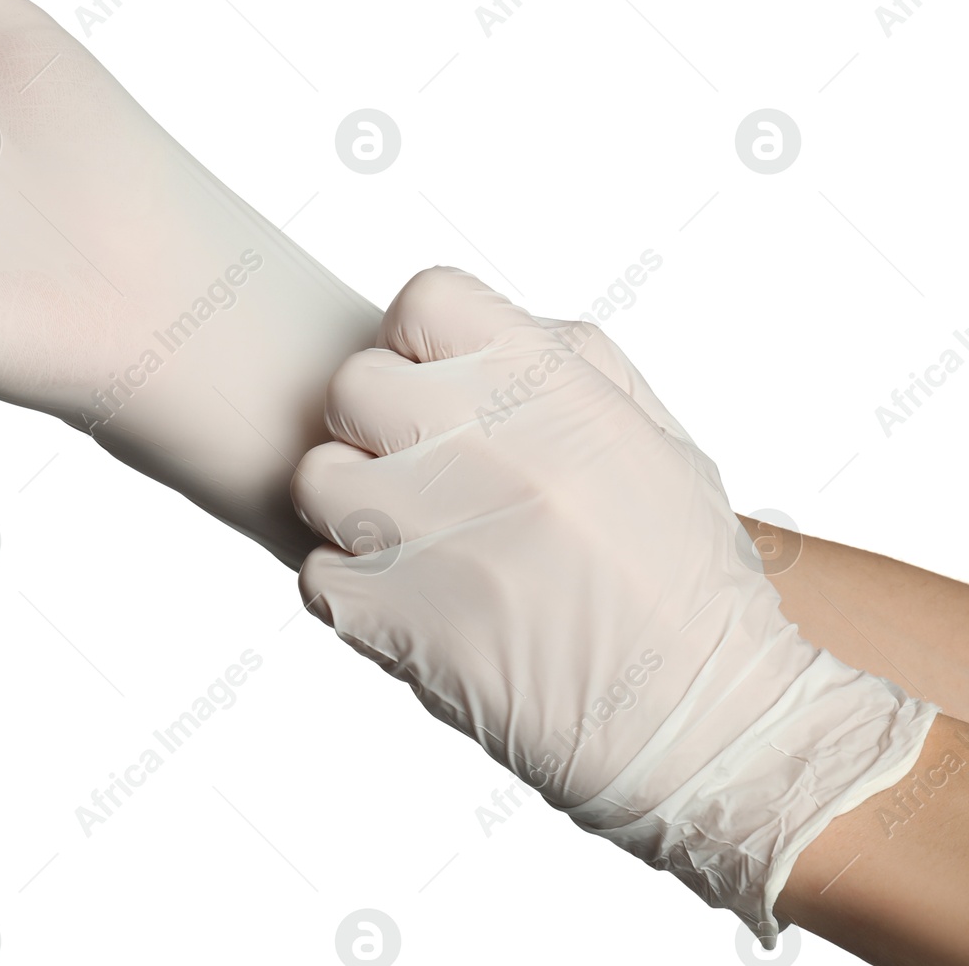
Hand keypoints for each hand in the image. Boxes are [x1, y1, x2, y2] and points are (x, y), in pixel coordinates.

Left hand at [292, 266, 936, 939]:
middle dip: (377, 424)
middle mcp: (482, 447)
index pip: (425, 299)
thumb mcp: (657, 442)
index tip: (440, 387)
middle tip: (417, 470)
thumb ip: (571, 369)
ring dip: (353, 507)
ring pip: (318, 476)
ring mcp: (427, 532)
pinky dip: (354, 592)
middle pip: (353, 383)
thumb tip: (493, 332)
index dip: (421, 340)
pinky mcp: (389, 618)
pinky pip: (318, 572)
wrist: (706, 726)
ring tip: (412, 542)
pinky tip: (416, 608)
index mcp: (551, 392)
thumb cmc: (687, 584)